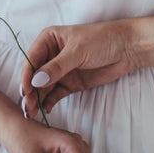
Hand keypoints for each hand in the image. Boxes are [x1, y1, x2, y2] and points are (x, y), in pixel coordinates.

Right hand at [20, 20, 140, 118]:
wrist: (127, 48)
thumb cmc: (102, 40)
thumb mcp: (78, 51)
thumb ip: (56, 67)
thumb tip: (36, 80)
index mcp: (49, 39)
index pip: (31, 59)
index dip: (26, 75)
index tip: (25, 91)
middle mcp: (51, 54)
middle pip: (35, 75)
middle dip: (30, 91)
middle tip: (27, 108)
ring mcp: (60, 70)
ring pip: (43, 87)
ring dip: (37, 99)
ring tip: (33, 113)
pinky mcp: (70, 83)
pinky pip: (55, 94)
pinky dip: (49, 102)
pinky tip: (46, 110)